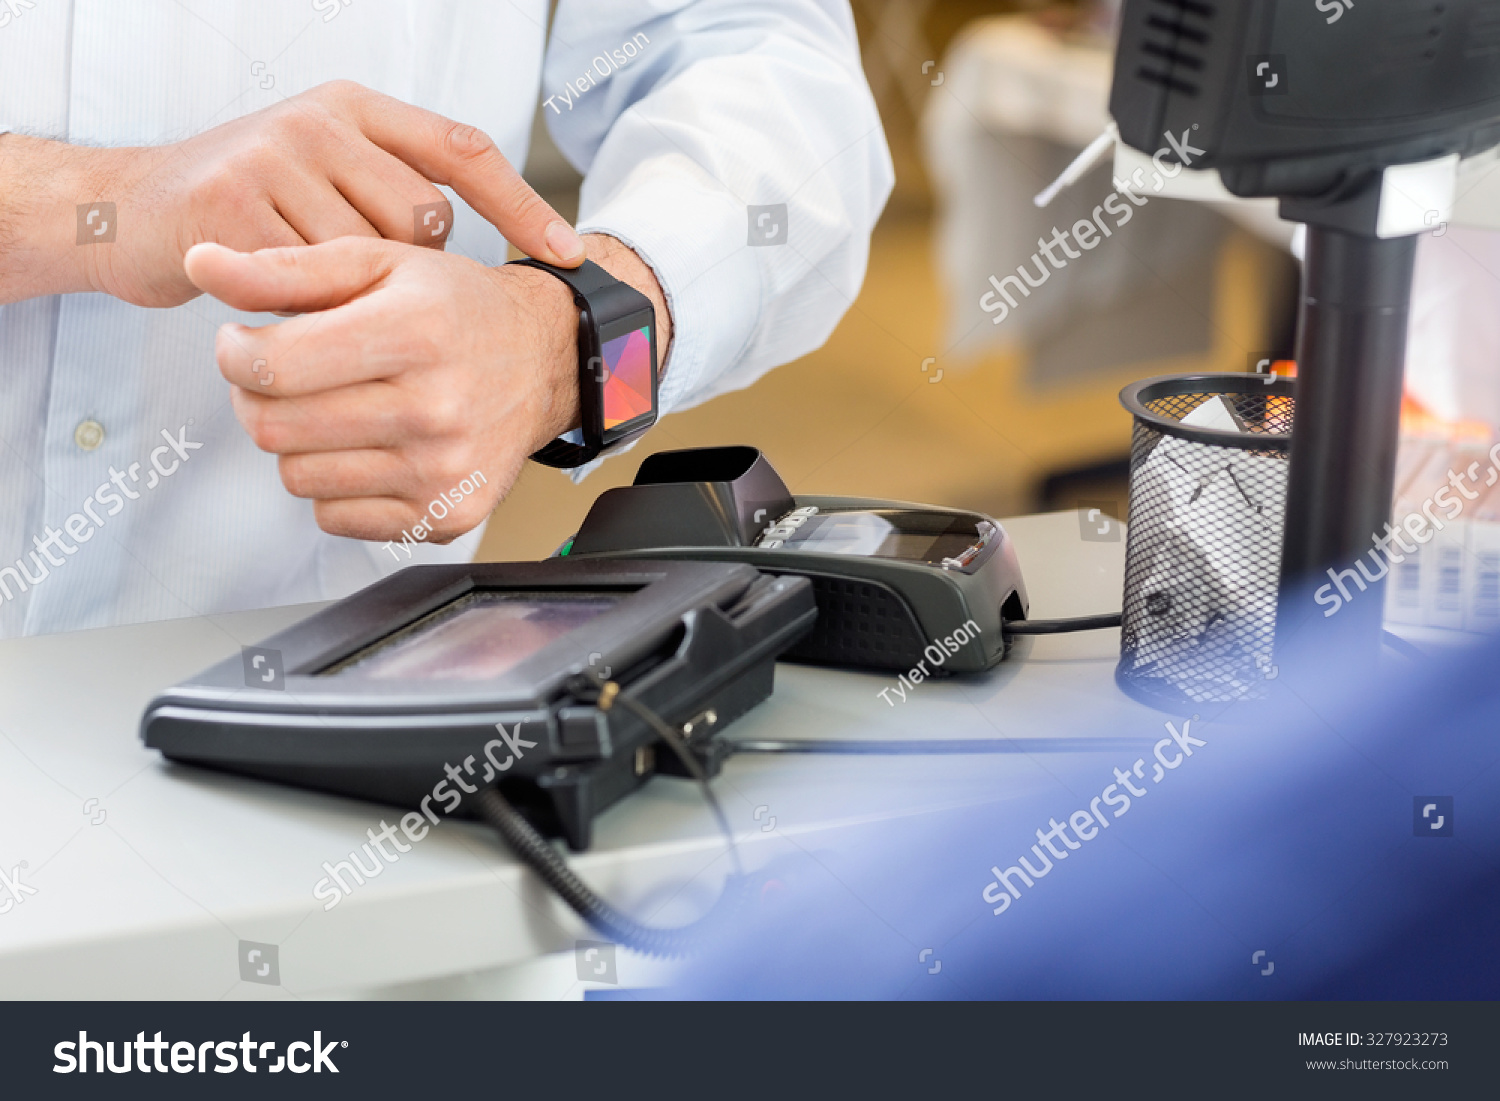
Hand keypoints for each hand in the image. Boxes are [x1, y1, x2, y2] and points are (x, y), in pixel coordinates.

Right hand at [0, 81, 582, 307]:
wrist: (127, 211)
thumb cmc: (244, 205)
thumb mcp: (323, 175)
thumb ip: (388, 193)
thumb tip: (479, 263)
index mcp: (354, 107)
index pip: (462, 150)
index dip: (521, 204)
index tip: (569, 253)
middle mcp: (319, 121)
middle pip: (421, 219)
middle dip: (404, 270)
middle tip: (358, 282)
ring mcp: (273, 158)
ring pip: (368, 258)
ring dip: (350, 293)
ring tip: (310, 287)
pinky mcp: (232, 210)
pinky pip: (310, 285)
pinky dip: (304, 309)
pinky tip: (277, 301)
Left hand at [184, 233, 669, 542]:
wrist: (544, 362)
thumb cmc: (456, 309)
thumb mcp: (377, 264)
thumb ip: (284, 269)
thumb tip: (202, 263)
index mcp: (414, 334)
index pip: (272, 366)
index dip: (235, 353)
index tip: (246, 342)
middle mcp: (434, 409)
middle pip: (273, 427)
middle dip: (258, 397)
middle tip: (286, 374)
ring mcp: (441, 473)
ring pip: (297, 477)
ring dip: (298, 443)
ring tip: (335, 407)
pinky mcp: (445, 517)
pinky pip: (335, 517)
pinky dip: (336, 485)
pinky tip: (368, 446)